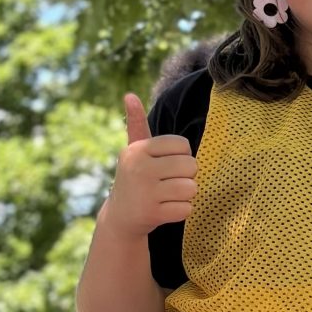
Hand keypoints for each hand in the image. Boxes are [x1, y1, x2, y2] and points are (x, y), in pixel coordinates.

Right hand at [100, 93, 197, 238]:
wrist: (121, 216)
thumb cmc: (134, 176)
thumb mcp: (134, 150)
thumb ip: (137, 123)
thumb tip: (129, 95)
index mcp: (139, 149)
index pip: (182, 145)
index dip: (182, 155)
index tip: (167, 164)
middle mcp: (140, 168)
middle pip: (190, 166)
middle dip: (187, 176)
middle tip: (170, 182)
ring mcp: (145, 192)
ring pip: (191, 188)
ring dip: (186, 194)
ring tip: (168, 196)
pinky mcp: (152, 214)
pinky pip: (186, 209)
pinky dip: (181, 211)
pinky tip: (165, 210)